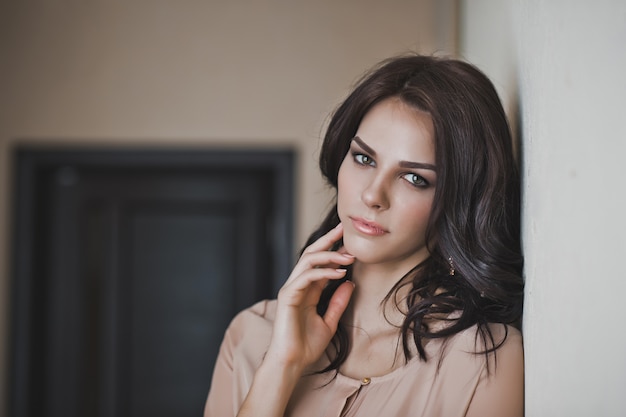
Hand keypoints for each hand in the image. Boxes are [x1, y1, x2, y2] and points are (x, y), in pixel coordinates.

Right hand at [264, 223, 355, 371]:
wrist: (292, 363)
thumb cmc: (306, 346)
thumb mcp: (330, 322)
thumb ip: (338, 303)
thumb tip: (350, 283)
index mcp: (307, 290)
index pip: (321, 263)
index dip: (334, 250)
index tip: (350, 242)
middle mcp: (298, 286)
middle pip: (312, 254)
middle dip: (328, 240)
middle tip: (343, 230)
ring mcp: (291, 289)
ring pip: (308, 260)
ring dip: (329, 255)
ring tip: (349, 256)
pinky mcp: (288, 296)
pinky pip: (306, 277)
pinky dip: (323, 272)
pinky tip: (340, 273)